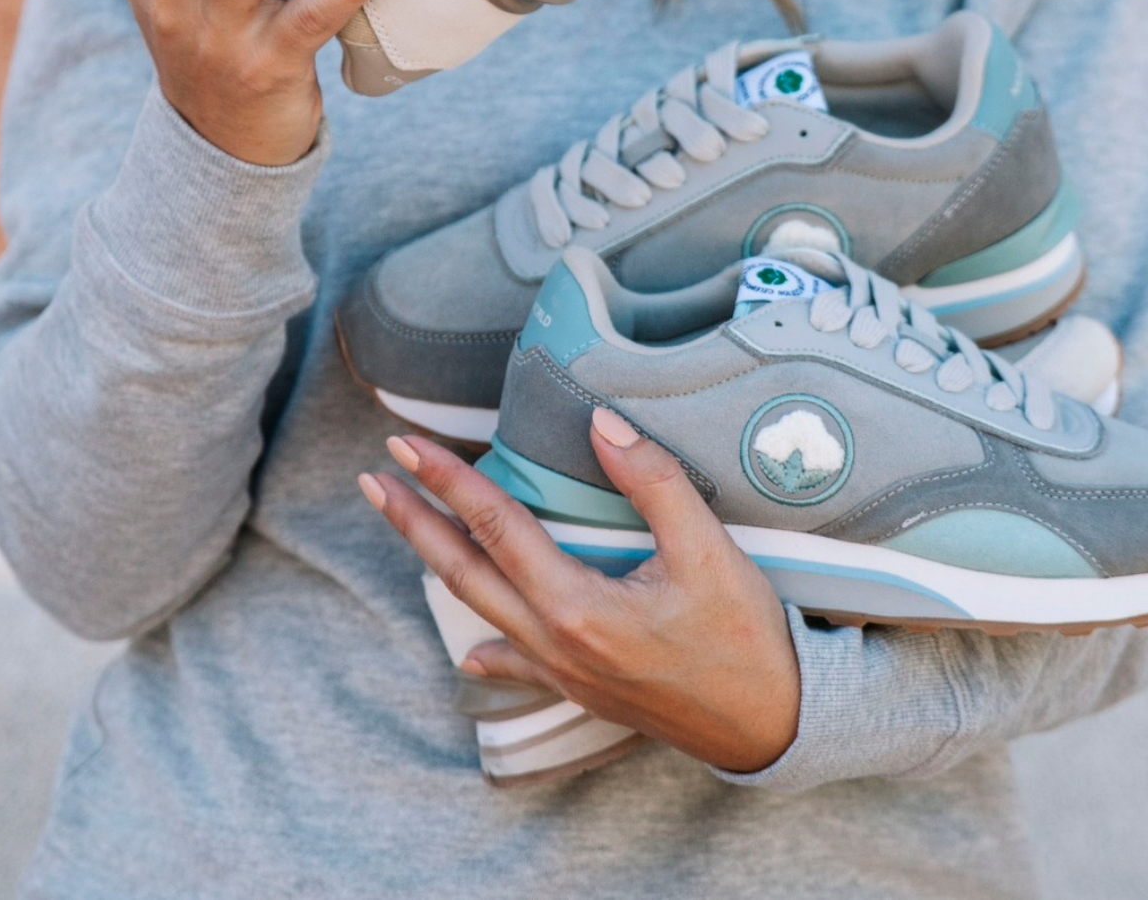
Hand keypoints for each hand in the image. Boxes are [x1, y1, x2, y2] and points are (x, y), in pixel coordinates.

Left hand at [360, 406, 801, 774]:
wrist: (772, 723)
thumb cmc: (744, 634)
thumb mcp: (707, 547)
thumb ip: (651, 480)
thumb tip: (599, 423)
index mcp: (577, 604)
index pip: (494, 525)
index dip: (447, 480)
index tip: (404, 447)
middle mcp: (555, 642)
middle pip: (464, 571)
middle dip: (415, 521)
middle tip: (375, 478)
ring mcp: (564, 672)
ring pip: (481, 610)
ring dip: (439, 565)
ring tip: (410, 529)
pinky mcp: (583, 689)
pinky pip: (519, 666)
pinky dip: (488, 651)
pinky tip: (470, 653)